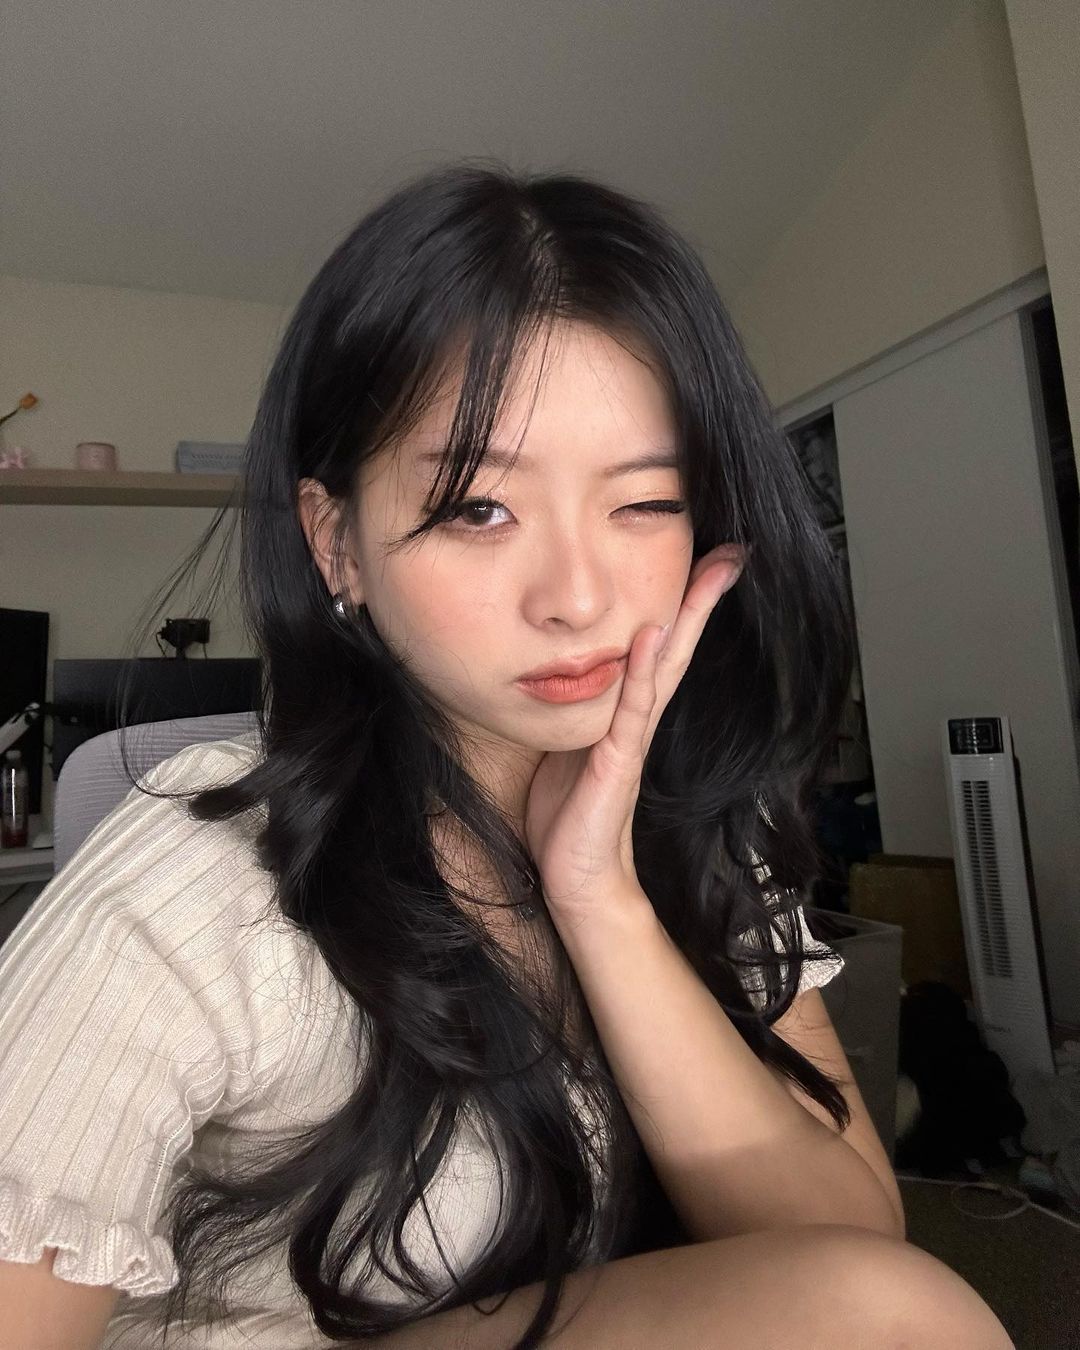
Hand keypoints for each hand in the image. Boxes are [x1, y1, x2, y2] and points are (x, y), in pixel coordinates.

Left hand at [523, 544, 745, 913]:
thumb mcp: (569, 747)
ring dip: (686, 620)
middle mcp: (639, 720)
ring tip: (707, 574)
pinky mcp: (617, 761)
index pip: (663, 649)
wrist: (578, 878)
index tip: (706, 563)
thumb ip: (579, 710)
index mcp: (628, 714)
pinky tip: (652, 635)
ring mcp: (632, 738)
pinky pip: (632, 709)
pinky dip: (643, 671)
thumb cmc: (571, 816)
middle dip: (702, 599)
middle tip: (732, 553)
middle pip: (679, 648)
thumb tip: (566, 672)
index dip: (683, 606)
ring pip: (665, 668)